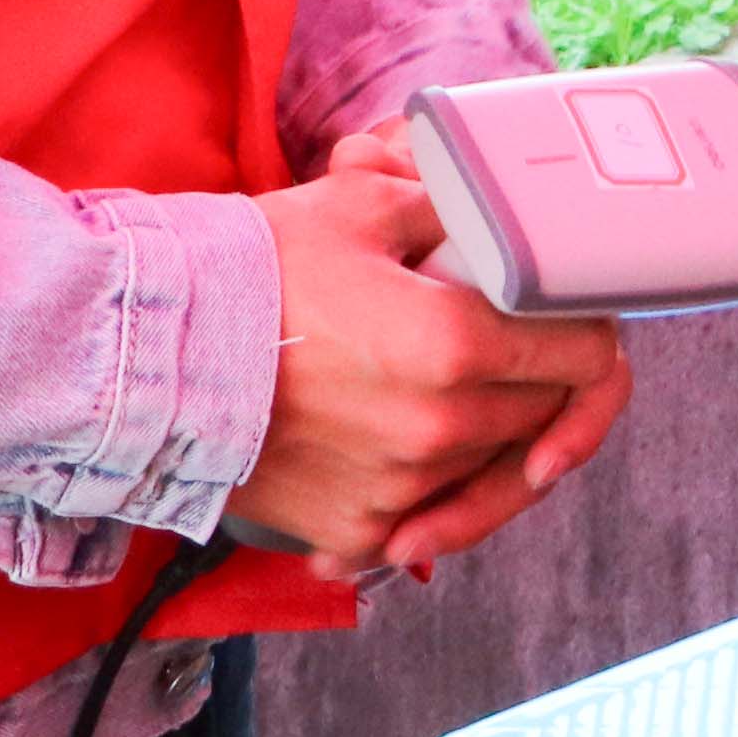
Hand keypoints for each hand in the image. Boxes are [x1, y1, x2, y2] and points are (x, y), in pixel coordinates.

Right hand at [242, 162, 631, 580]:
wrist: (146, 358)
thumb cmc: (252, 273)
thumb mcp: (362, 206)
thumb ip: (456, 206)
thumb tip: (505, 211)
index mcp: (456, 344)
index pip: (585, 356)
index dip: (591, 330)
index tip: (574, 317)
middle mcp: (440, 430)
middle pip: (546, 415)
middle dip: (544, 379)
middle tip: (515, 344)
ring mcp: (400, 490)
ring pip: (494, 469)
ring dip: (493, 433)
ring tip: (456, 392)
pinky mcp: (356, 530)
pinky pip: (428, 520)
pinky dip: (431, 494)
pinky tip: (407, 451)